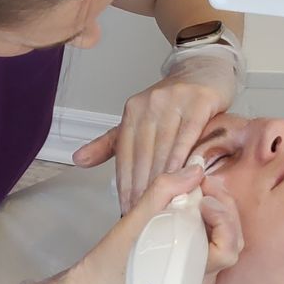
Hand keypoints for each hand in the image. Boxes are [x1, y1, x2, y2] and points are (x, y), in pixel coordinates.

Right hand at [17, 167, 241, 283]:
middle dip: (225, 211)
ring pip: (223, 250)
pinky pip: (210, 256)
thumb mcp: (132, 223)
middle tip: (205, 188)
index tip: (202, 195)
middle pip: (232, 246)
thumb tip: (194, 170)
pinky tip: (193, 217)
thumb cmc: (110, 264)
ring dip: (218, 220)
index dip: (223, 216)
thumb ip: (164, 192)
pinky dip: (208, 232)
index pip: (228, 247)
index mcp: (190, 273)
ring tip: (200, 198)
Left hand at [74, 52, 238, 210]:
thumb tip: (78, 160)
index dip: (124, 184)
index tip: (126, 209)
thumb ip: (111, 142)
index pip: (124, 153)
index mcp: (133, 110)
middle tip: (142, 214)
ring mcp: (175, 101)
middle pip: (143, 153)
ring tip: (160, 204)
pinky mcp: (199, 102)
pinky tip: (181, 177)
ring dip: (161, 178)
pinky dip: (184, 158)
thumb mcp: (140, 118)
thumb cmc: (174, 100)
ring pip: (164, 146)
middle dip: (141, 188)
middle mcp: (150, 104)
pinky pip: (189, 135)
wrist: (205, 68)